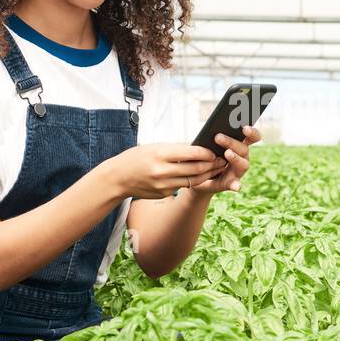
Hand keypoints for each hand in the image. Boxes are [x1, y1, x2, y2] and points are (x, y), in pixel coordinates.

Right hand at [104, 144, 227, 199]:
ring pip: (193, 180)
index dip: (206, 153)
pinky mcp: (163, 194)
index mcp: (160, 154)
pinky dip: (193, 181)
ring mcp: (163, 185)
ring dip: (207, 175)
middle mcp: (162, 171)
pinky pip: (183, 187)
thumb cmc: (136, 158)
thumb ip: (176, 149)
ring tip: (216, 168)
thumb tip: (198, 149)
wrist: (117, 178)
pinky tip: (200, 176)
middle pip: (196, 169)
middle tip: (222, 161)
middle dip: (212, 165)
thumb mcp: (155, 147)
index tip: (214, 151)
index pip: (191, 153)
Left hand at [193, 126, 261, 194]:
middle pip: (244, 148)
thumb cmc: (205, 156)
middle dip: (231, 142)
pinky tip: (236, 186)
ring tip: (227, 154)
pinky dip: (237, 185)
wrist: (198, 177)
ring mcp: (239, 171)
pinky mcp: (232, 183)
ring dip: (235, 158)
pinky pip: (236, 184)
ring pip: (243, 164)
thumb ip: (214, 137)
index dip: (251, 132)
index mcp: (240, 145)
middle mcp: (243, 157)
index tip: (245, 127)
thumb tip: (215, 131)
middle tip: (218, 137)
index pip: (252, 137)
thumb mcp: (208, 145)